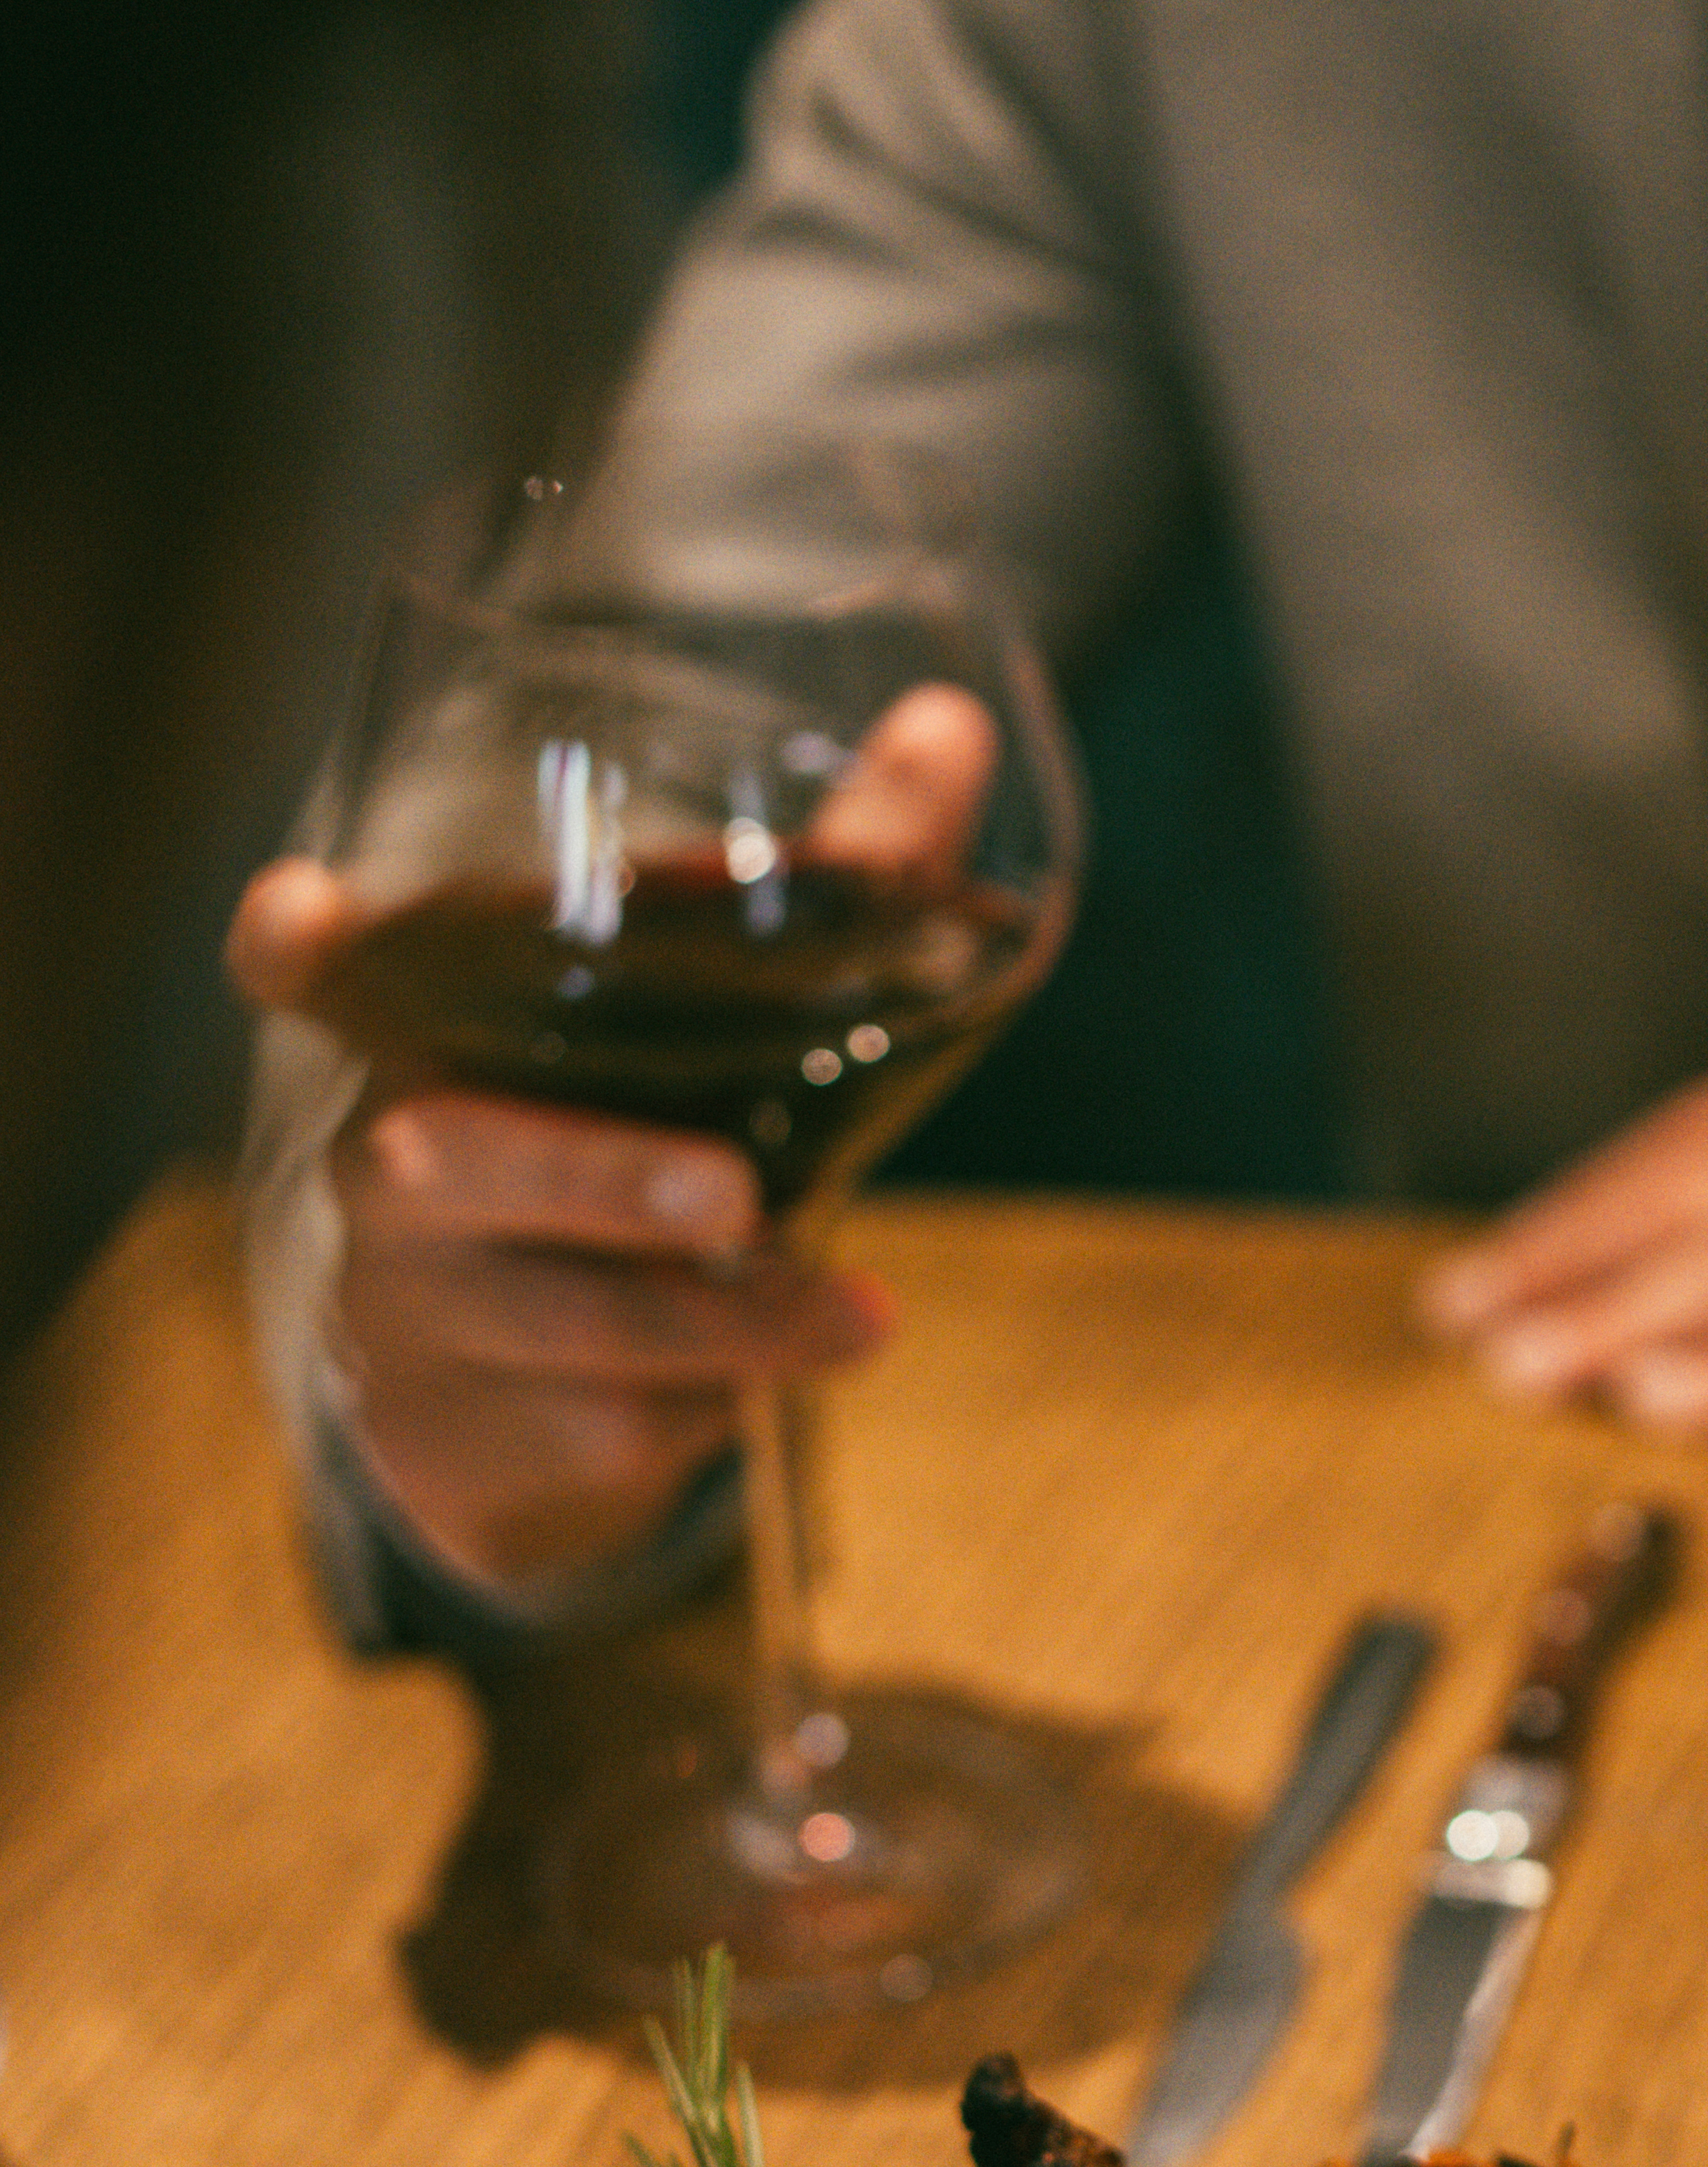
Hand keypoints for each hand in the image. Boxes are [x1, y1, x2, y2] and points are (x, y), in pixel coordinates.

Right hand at [228, 687, 996, 1596]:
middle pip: (449, 1161)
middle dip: (601, 1174)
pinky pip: (603, 1426)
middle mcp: (387, 1161)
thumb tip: (955, 724)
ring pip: (565, 1316)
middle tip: (732, 1191)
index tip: (299, 918)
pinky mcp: (455, 1442)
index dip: (294, 946)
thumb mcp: (716, 1031)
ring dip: (727, 1320)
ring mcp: (411, 1311)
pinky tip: (751, 1388)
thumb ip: (835, 880)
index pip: (302, 969)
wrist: (537, 1420)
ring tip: (858, 1316)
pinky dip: (708, 1407)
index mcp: (421, 1036)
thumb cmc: (633, 1163)